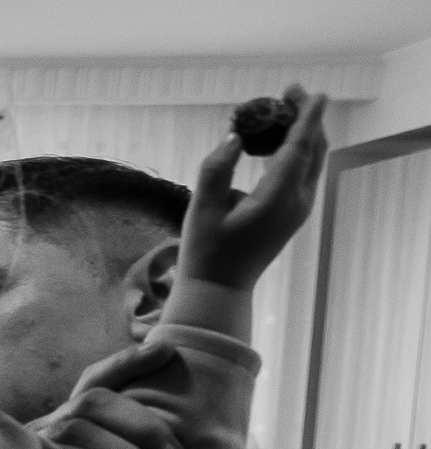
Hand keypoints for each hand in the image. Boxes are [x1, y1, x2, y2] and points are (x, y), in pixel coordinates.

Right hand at [28, 342, 186, 448]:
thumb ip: (135, 421)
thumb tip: (168, 350)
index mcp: (68, 413)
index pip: (97, 377)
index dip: (129, 362)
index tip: (168, 352)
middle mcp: (50, 423)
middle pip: (94, 401)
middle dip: (144, 427)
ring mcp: (36, 447)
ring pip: (78, 428)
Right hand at [178, 83, 327, 290]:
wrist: (220, 288)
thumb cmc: (206, 251)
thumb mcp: (203, 208)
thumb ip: (216, 167)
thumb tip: (234, 137)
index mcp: (277, 198)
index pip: (299, 148)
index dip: (306, 117)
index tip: (314, 92)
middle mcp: (297, 202)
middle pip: (313, 150)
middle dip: (306, 119)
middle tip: (288, 94)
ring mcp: (298, 209)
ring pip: (311, 161)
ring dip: (302, 134)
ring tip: (281, 113)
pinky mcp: (293, 214)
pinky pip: (303, 173)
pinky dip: (296, 152)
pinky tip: (276, 144)